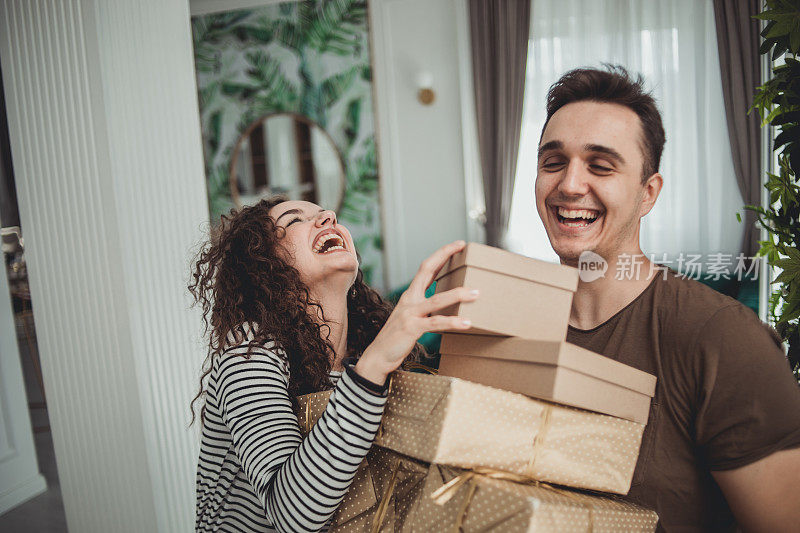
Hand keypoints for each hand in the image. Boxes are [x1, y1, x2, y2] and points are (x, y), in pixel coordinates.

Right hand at [355, 240, 477, 384]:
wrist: (378, 356)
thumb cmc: (397, 338)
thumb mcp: (411, 317)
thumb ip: (426, 309)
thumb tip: (447, 305)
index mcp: (410, 295)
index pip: (426, 268)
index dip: (441, 254)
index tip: (457, 245)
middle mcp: (409, 300)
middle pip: (426, 270)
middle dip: (444, 256)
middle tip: (463, 246)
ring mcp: (410, 313)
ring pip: (436, 299)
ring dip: (458, 295)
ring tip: (476, 293)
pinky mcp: (412, 328)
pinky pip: (435, 323)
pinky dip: (452, 322)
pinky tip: (466, 323)